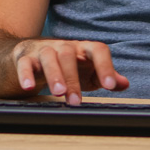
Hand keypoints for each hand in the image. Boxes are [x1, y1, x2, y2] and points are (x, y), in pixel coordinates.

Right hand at [12, 39, 128, 104]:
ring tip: (58, 93)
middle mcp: (64, 47)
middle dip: (73, 79)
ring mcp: (43, 50)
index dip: (105, 66)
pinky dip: (26, 74)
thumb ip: (106, 76)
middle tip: (75, 102)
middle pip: (69, 55)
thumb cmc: (66, 66)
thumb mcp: (88, 72)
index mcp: (83, 49)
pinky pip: (25, 63)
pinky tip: (29, 87)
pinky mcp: (25, 57)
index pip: (98, 50)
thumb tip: (124, 83)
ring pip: (49, 57)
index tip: (109, 86)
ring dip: (54, 75)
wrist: (31, 55)